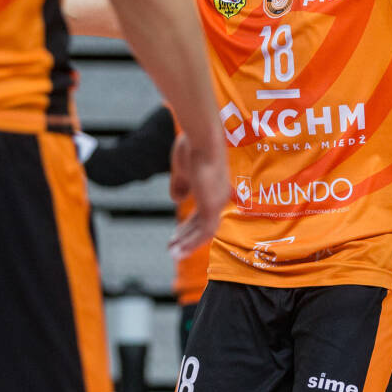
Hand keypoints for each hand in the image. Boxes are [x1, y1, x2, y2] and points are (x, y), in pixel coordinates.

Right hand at [169, 135, 229, 260]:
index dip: (188, 225)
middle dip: (186, 237)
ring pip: (204, 232)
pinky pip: (204, 233)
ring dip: (187, 243)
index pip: (201, 211)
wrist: (202, 139)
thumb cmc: (192, 147)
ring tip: (172, 253)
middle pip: (202, 224)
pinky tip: (178, 250)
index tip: (175, 233)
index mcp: (214, 187)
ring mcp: (218, 203)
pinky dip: (191, 243)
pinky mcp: (213, 207)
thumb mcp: (182, 170)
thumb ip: (180, 185)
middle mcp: (220, 197)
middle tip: (172, 247)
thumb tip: (177, 200)